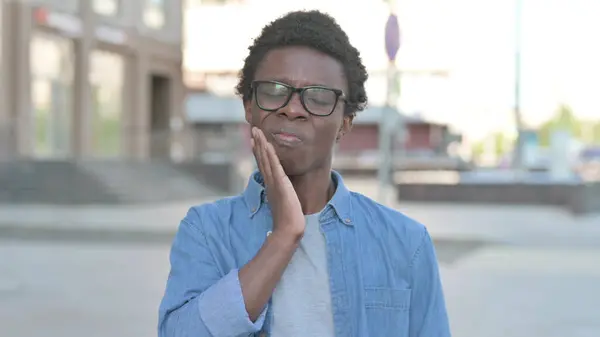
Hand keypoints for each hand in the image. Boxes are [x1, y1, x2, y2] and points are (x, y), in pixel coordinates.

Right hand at [251, 127, 304, 241]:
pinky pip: (274, 166)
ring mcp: (274, 182)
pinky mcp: (281, 184)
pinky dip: (270, 155)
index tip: (254, 141)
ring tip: (256, 132)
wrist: (288, 229)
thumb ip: (282, 196)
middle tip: (253, 130)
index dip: (258, 152)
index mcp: (271, 186)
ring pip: (266, 160)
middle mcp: (270, 182)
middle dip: (257, 144)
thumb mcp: (284, 204)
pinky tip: (267, 144)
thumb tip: (282, 193)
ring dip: (261, 144)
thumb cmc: (288, 221)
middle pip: (261, 159)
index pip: (263, 165)